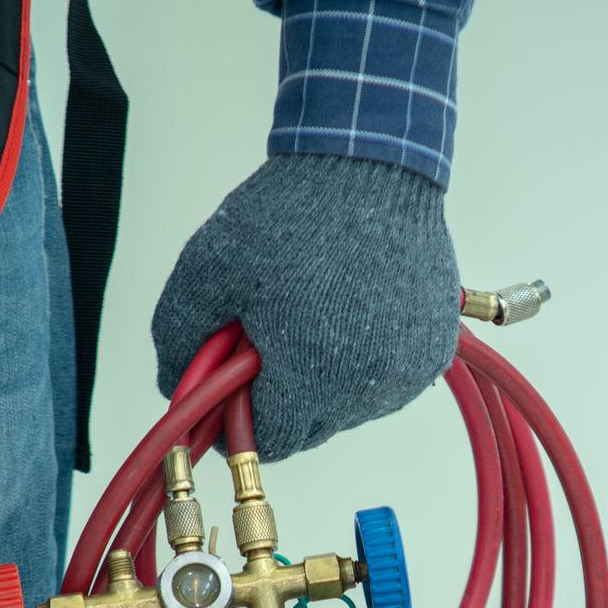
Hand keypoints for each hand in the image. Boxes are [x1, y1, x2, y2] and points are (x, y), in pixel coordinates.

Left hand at [151, 153, 459, 461]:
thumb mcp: (206, 270)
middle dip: (282, 396)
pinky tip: (350, 313)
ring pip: (349, 407)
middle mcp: (368, 387)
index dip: (240, 417)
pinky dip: (364, 361)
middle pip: (310, 427)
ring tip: (313, 316)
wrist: (372, 167)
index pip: (270, 441)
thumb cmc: (292, 214)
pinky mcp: (434, 351)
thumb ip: (178, 340)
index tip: (233, 382)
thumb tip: (174, 389)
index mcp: (311, 377)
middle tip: (268, 338)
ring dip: (324, 379)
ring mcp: (407, 371)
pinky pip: (387, 380)